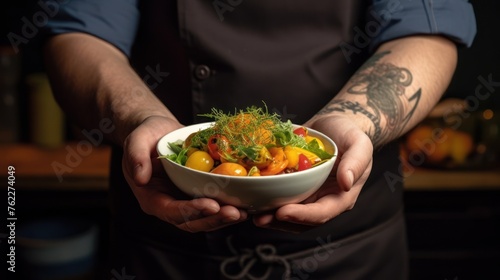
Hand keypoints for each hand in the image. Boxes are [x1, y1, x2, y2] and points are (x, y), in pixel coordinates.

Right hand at [122, 116, 247, 231]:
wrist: (160, 131)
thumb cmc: (147, 134)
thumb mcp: (136, 139)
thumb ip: (135, 156)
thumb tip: (140, 178)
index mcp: (151, 197)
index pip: (171, 210)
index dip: (191, 211)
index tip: (211, 205)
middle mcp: (169, 205)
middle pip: (191, 221)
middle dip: (213, 219)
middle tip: (235, 213)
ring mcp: (184, 202)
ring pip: (205, 219)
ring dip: (224, 218)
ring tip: (244, 212)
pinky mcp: (198, 195)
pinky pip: (213, 206)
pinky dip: (228, 207)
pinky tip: (245, 204)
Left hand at [253, 115, 372, 232]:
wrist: (334, 124)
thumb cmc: (349, 134)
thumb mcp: (359, 144)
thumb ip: (356, 163)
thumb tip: (346, 183)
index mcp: (340, 197)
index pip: (321, 213)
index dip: (302, 216)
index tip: (283, 212)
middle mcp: (322, 200)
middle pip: (301, 220)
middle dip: (280, 222)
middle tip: (259, 219)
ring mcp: (307, 195)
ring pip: (288, 214)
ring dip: (269, 217)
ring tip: (251, 213)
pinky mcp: (293, 187)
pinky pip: (279, 197)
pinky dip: (265, 199)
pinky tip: (250, 196)